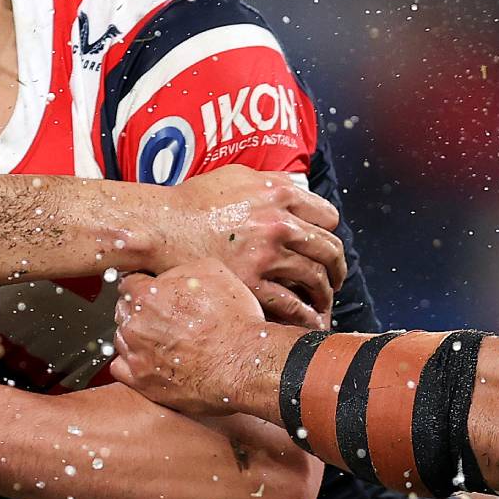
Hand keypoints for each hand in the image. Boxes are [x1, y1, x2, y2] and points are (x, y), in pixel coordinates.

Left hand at [110, 260, 276, 416]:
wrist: (245, 364)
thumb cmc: (234, 321)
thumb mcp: (213, 273)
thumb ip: (180, 271)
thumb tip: (167, 276)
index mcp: (146, 296)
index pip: (130, 284)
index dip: (146, 287)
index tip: (156, 294)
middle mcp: (135, 325)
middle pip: (125, 311)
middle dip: (141, 311)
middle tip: (167, 318)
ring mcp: (136, 356)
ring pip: (123, 339)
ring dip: (137, 337)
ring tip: (164, 341)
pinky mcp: (142, 382)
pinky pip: (121, 368)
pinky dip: (132, 363)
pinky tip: (151, 360)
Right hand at [160, 167, 344, 326]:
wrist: (161, 225)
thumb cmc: (192, 201)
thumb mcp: (237, 176)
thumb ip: (271, 182)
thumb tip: (294, 188)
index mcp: (280, 195)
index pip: (328, 217)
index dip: (330, 234)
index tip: (326, 245)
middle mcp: (280, 223)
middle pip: (328, 249)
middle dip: (336, 268)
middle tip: (335, 279)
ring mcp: (267, 255)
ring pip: (314, 278)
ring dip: (324, 293)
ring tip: (322, 303)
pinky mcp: (251, 282)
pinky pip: (290, 303)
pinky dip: (305, 315)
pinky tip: (308, 322)